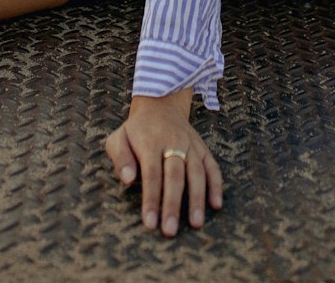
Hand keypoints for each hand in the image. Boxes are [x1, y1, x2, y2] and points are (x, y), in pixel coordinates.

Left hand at [105, 90, 223, 236]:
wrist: (160, 104)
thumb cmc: (135, 130)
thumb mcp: (119, 137)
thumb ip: (120, 157)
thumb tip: (128, 180)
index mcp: (150, 142)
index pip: (152, 174)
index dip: (151, 199)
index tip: (150, 223)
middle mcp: (173, 142)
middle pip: (175, 176)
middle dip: (173, 204)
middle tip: (170, 230)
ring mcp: (190, 144)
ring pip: (196, 172)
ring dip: (197, 198)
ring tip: (195, 223)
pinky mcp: (202, 147)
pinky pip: (212, 166)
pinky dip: (216, 185)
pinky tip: (216, 204)